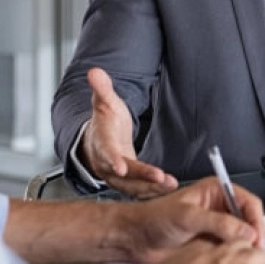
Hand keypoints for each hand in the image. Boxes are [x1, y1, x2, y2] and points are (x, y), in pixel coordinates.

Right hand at [80, 67, 177, 198]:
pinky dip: (152, 192)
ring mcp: (116, 177)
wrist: (97, 141)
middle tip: (160, 179)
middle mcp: (107, 164)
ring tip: (170, 186)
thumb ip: (102, 89)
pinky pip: (139, 191)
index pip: (106, 153)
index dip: (113, 160)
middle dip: (142, 178)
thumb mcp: (104, 102)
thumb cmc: (104, 122)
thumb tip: (95, 71)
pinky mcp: (127, 183)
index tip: (121, 168)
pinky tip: (168, 190)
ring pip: (132, 187)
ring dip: (151, 188)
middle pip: (123, 175)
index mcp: (102, 143)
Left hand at [120, 177, 264, 263]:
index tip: (258, 238)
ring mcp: (215, 225)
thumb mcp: (188, 216)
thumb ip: (219, 223)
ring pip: (241, 235)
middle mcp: (219, 206)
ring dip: (245, 246)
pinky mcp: (210, 242)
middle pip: (248, 219)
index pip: (247, 201)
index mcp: (216, 190)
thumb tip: (246, 232)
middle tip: (256, 252)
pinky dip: (234, 256)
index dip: (256, 219)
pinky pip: (229, 248)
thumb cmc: (155, 219)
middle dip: (254, 234)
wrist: (136, 239)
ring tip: (245, 259)